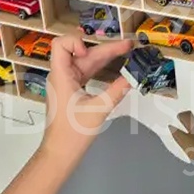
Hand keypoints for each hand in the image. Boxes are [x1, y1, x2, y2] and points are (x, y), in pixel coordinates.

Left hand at [42, 32, 132, 160]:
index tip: (90, 51)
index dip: (75, 41)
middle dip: (106, 48)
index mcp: (61, 76)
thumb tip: (133, 76)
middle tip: (129, 45)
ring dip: (106, 57)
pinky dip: (101, 68)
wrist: (60, 152)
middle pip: (83, 53)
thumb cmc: (72, 134)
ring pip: (87, 62)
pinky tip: (116, 67)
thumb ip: (116, 91)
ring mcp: (67, 82)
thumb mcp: (98, 110)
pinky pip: (87, 72)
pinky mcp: (73, 90)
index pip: (60, 45)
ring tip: (127, 52)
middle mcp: (62, 75)